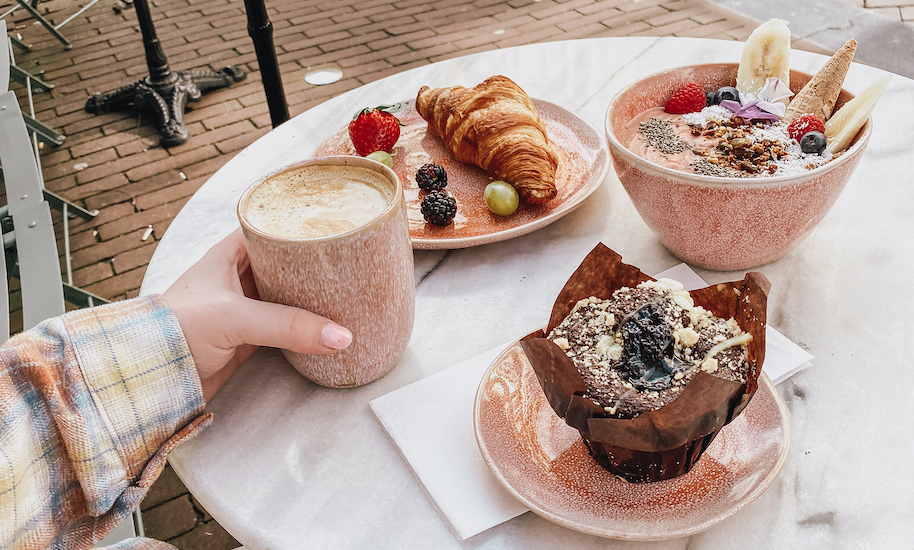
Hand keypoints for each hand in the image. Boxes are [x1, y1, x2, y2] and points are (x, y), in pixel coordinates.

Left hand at [162, 229, 351, 400]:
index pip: (268, 227)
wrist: (150, 378)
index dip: (296, 224)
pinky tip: (326, 325)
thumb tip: (341, 336)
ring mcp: (243, 308)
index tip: (331, 223)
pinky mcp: (248, 338)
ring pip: (287, 295)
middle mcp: (237, 276)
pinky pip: (284, 327)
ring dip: (311, 296)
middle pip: (284, 262)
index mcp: (227, 254)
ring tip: (346, 290)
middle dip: (312, 263)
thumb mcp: (234, 318)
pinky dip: (304, 327)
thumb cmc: (177, 330)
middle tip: (347, 259)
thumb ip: (288, 325)